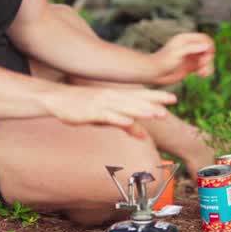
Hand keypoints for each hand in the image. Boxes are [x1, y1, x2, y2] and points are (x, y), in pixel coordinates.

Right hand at [42, 85, 176, 138]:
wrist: (57, 99)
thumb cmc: (83, 107)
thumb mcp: (106, 116)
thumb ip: (126, 124)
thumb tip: (143, 135)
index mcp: (116, 96)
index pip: (140, 96)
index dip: (157, 97)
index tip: (173, 98)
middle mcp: (112, 97)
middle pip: (137, 100)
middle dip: (155, 102)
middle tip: (173, 102)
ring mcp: (102, 104)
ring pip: (125, 108)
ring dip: (141, 110)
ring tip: (156, 113)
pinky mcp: (92, 112)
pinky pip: (107, 116)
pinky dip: (118, 119)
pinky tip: (129, 122)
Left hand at [150, 32, 214, 85]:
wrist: (154, 73)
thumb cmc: (163, 61)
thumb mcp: (178, 52)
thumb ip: (192, 48)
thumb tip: (207, 46)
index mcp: (186, 39)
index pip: (204, 38)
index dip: (209, 46)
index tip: (207, 55)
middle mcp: (190, 47)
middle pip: (208, 49)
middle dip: (208, 58)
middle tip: (202, 65)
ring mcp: (191, 57)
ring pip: (207, 59)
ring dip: (208, 66)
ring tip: (203, 73)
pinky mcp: (191, 67)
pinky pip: (203, 67)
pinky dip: (205, 71)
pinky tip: (202, 75)